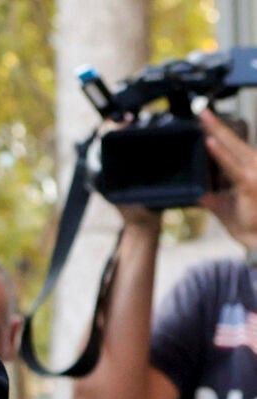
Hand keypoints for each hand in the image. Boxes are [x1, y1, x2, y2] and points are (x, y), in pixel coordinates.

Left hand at [200, 110, 256, 249]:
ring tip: (203, 117)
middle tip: (201, 109)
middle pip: (233, 140)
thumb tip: (195, 189)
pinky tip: (209, 142)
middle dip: (216, 124)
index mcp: (248, 168)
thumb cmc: (244, 221)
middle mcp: (254, 166)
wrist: (256, 240)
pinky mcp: (249, 183)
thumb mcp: (221, 204)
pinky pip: (231, 165)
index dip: (218, 131)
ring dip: (217, 132)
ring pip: (233, 147)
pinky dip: (220, 154)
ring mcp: (254, 173)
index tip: (204, 118)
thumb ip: (209, 193)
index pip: (232, 145)